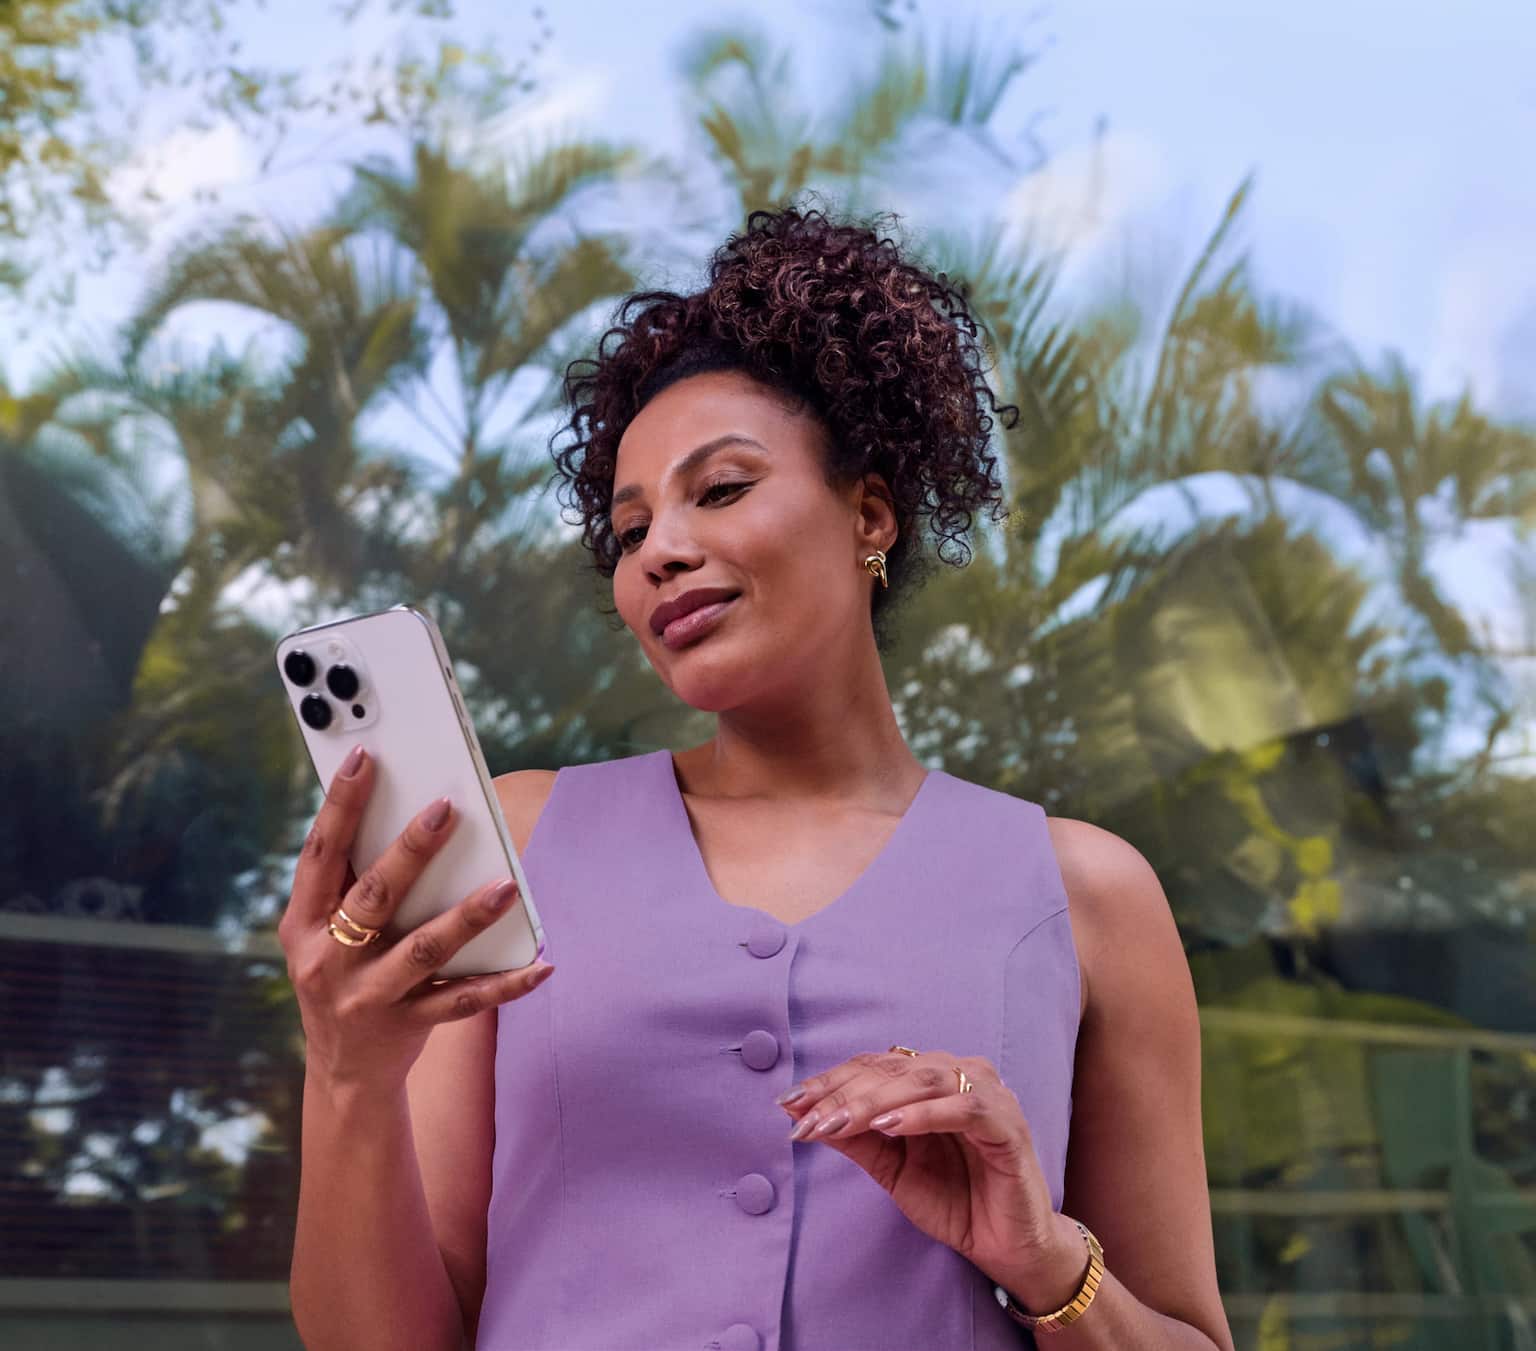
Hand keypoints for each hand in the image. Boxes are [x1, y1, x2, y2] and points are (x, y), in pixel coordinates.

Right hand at [277, 745, 553, 1091]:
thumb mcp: (321, 934)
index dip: (340, 805)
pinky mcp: (409, 1025)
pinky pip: (465, 1001)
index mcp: (303, 925)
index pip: (320, 854)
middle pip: (374, 897)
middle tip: (447, 809)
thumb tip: (402, 807)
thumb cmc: (341, 974)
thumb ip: (349, 883)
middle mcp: (329, 960)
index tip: (366, 758)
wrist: (342, 1072)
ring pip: (424, 949)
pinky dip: (507, 984)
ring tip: (505, 886)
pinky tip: (543, 964)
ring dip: (467, 917)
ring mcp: (369, 996)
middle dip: (410, 851)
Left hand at [777, 1049, 1078, 1301]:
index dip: (830, 1082)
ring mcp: (988, 1095)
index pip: (873, 1066)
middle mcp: (960, 1075)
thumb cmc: (953, 1200)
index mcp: (931, 1079)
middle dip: (843, 1092)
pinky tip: (890, 1125)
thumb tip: (798, 1112)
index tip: (788, 1104)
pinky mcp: (1008, 1125)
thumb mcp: (891, 1169)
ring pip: (924, 1079)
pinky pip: (965, 1108)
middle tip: (805, 1118)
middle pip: (893, 1068)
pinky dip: (924, 1113)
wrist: (1006, 1249)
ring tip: (838, 1121)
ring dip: (875, 1099)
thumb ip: (854, 1138)